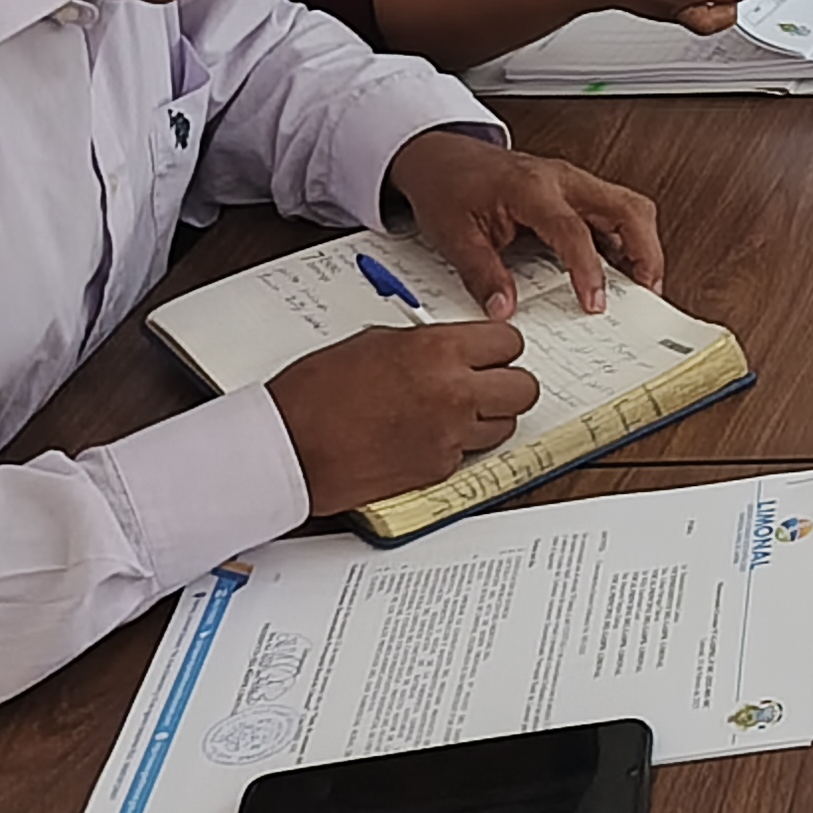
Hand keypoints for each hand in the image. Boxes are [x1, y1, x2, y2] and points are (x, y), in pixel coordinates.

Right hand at [267, 321, 538, 516]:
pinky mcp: (439, 470)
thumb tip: (452, 350)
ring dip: (486, 419)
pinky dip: (454, 447)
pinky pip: (469, 454)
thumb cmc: (316, 393)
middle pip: (524, 388)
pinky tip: (423, 437)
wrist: (289, 447)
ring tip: (451, 413)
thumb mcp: (374, 343)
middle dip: (507, 385)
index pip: (509, 343)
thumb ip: (425, 345)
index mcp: (437, 351)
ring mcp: (450, 435)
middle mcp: (453, 392)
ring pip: (505, 425)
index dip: (499, 350)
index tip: (490, 354)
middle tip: (485, 385)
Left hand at [384, 126, 668, 310]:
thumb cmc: (448, 186)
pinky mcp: (577, 192)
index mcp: (531, 188)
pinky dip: (627, 240)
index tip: (595, 302)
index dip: (589, 270)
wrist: (442, 156)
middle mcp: (562, 180)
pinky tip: (620, 268)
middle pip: (627, 207)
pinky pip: (617, 211)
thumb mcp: (455, 236)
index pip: (574, 230)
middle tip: (647, 290)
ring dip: (643, 244)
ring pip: (630, 206)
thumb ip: (482, 275)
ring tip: (641, 284)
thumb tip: (504, 308)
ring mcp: (574, 183)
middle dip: (646, 251)